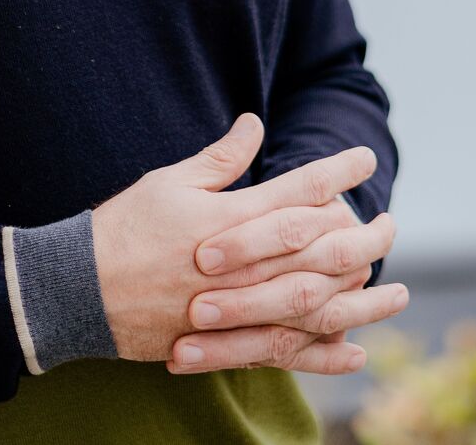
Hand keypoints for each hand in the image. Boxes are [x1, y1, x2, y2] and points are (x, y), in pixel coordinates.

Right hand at [90, 113, 383, 364]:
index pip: (295, 191)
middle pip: (317, 249)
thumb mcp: (169, 182)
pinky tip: (354, 349)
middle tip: (392, 223)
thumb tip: (255, 124)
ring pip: (312, 303)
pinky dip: (323, 352)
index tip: (363, 157)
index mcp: (229, 220)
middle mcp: (242, 266)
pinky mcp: (226, 341)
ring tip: (394, 289)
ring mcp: (237, 309)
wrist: (81, 291)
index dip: (334, 173)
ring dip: (357, 297)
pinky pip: (286, 351)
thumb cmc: (124, 228)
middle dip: (361, 235)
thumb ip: (220, 160)